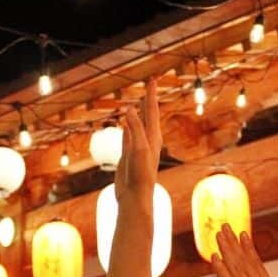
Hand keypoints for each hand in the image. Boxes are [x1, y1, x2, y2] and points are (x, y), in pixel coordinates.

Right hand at [116, 79, 161, 207]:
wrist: (135, 197)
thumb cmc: (140, 174)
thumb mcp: (138, 148)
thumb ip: (135, 129)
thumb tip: (130, 110)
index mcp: (153, 137)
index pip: (152, 111)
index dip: (151, 95)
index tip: (152, 79)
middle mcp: (147, 141)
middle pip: (148, 115)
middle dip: (148, 99)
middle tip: (149, 84)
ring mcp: (137, 148)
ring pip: (137, 125)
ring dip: (138, 113)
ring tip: (138, 102)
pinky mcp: (127, 155)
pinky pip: (127, 136)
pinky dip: (126, 127)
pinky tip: (125, 123)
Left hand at [211, 224, 277, 276]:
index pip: (256, 266)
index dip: (248, 250)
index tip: (243, 235)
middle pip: (246, 261)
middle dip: (235, 243)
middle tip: (226, 226)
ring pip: (237, 267)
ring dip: (226, 249)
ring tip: (218, 233)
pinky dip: (221, 269)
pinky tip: (214, 257)